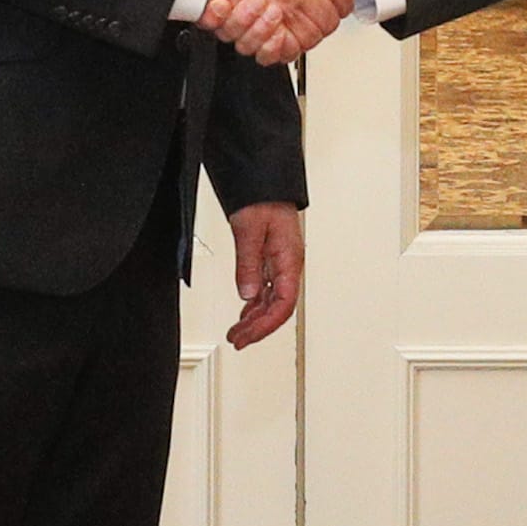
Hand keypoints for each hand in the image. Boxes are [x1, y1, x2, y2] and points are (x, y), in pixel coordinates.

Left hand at [227, 201, 303, 347]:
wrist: (266, 184)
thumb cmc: (263, 200)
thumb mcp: (249, 231)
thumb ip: (248, 264)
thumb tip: (247, 295)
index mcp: (289, 261)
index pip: (283, 304)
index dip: (265, 325)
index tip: (248, 336)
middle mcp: (288, 266)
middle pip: (278, 309)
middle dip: (258, 329)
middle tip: (238, 341)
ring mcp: (280, 265)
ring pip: (271, 302)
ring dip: (254, 320)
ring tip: (237, 333)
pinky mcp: (271, 261)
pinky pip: (266, 290)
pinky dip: (254, 306)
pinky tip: (245, 314)